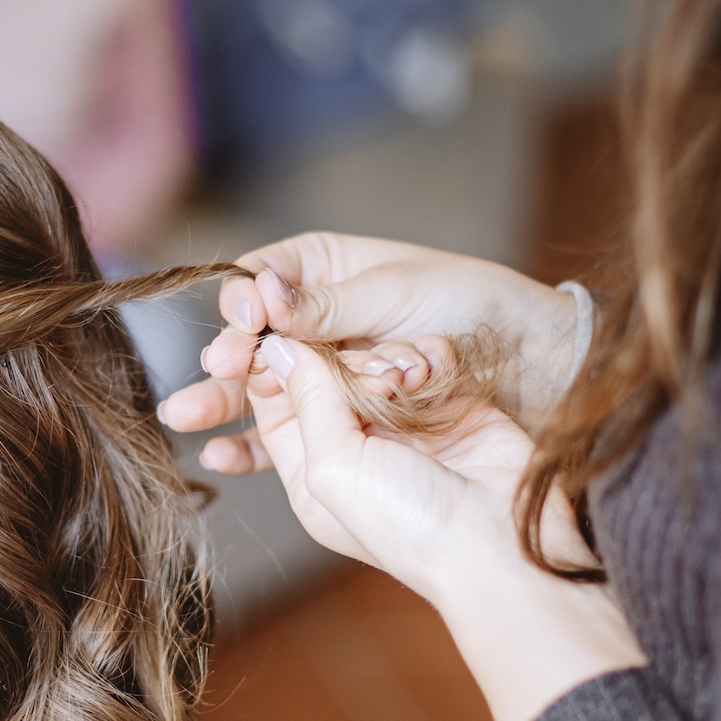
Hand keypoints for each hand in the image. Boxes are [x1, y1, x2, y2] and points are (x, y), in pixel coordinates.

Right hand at [157, 232, 579, 468]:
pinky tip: (223, 455)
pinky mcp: (344, 407)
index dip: (243, 307)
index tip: (242, 332)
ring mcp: (328, 363)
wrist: (533, 357)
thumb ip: (329, 306)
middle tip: (198, 387)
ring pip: (265, 383)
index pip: (262, 281)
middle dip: (222, 363)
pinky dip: (258, 439)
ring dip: (225, 403)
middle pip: (253, 337)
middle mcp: (317, 314)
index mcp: (323, 265)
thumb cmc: (472, 304)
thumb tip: (264, 299)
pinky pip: (293, 423)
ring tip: (187, 418)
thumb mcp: (397, 295)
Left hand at [245, 332, 645, 720]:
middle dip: (344, 364)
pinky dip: (430, 357)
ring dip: (390, 359)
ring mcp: (407, 425)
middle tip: (373, 379)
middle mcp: (358, 446)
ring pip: (379, 359)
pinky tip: (432, 374)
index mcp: (315, 472)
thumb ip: (307, 401)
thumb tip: (279, 348)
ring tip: (407, 381)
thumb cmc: (411, 527)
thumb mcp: (335, 468)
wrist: (501, 542)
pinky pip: (428, 357)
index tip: (279, 334)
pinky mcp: (452, 405)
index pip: (277, 403)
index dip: (276, 366)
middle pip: (328, 373)